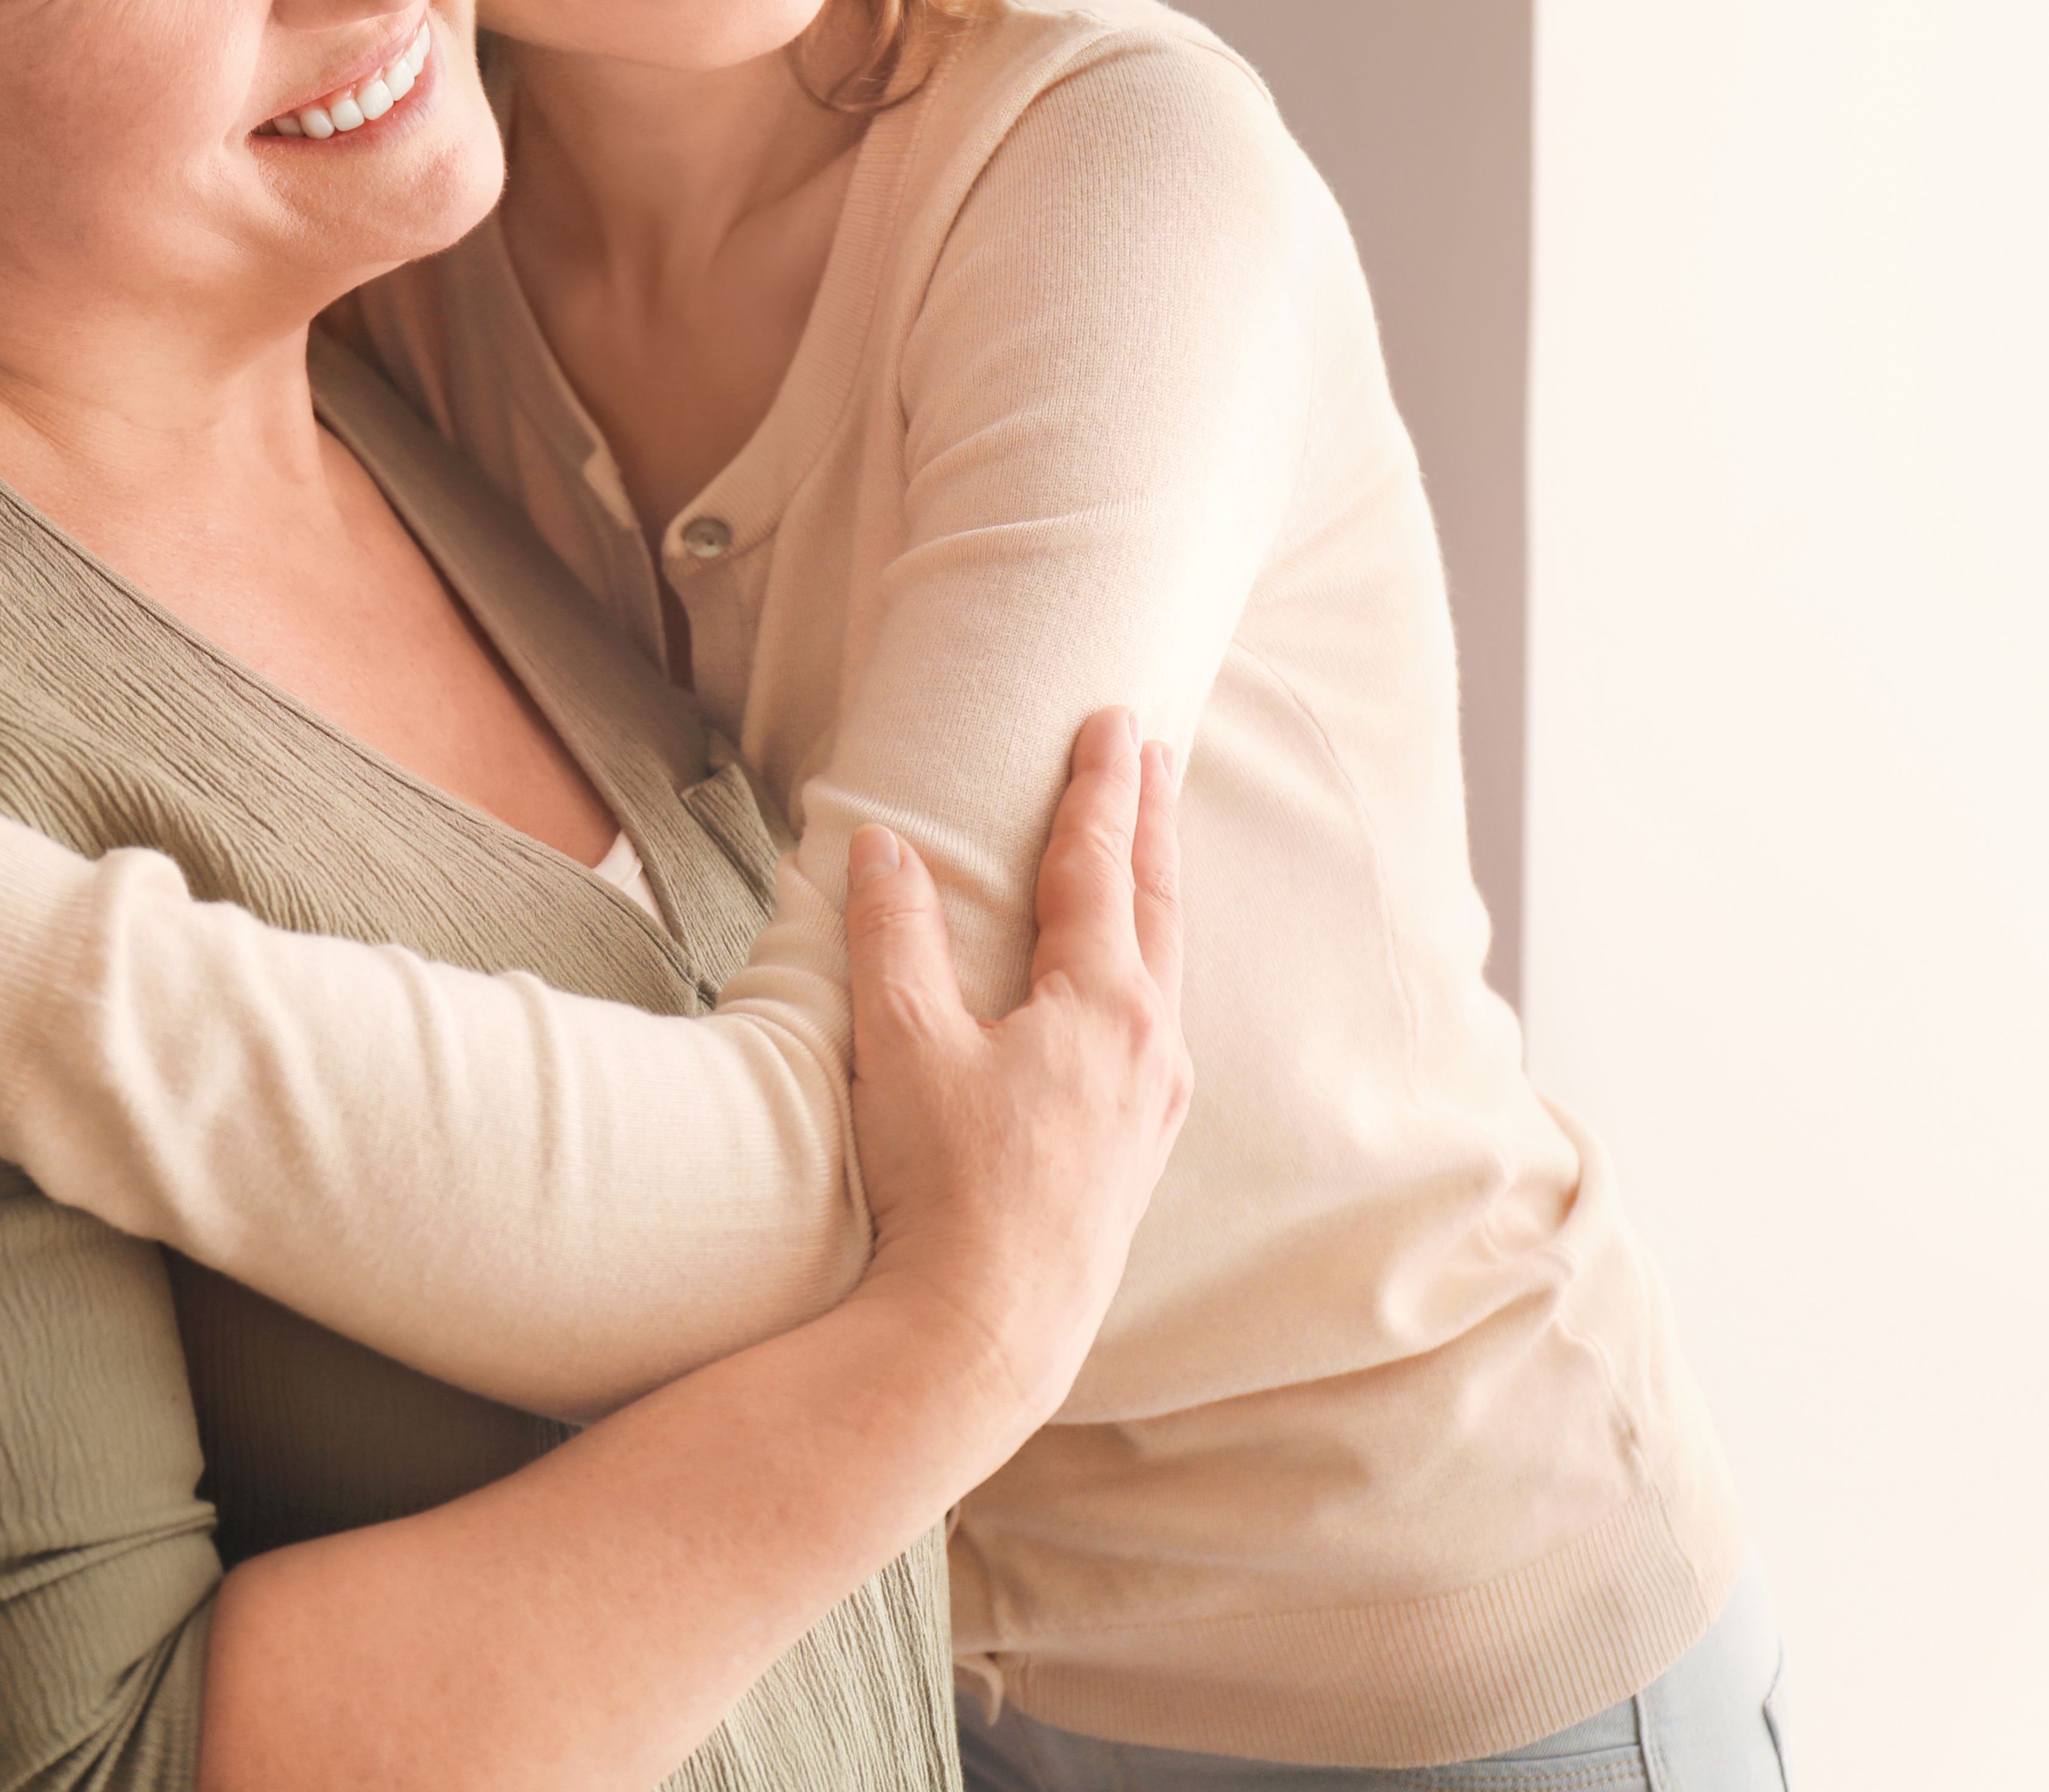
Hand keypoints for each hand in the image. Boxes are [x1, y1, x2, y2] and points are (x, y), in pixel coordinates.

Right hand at [835, 709, 1190, 1462]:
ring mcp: (1150, 1103)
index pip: (1099, 864)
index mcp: (1100, 1003)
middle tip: (1150, 752)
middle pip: (1155, 904)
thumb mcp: (904, 1044)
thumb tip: (884, 849)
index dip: (1099, 786)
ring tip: (1146, 848)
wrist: (986, 1328)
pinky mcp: (1134, 1151)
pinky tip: (1131, 985)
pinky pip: (1154, 1024)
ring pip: (1163, 967)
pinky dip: (1146, 969)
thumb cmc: (945, 1186)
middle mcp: (1147, 1045)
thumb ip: (897, 936)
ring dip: (1154, 895)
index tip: (1112, 720)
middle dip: (1148, 822)